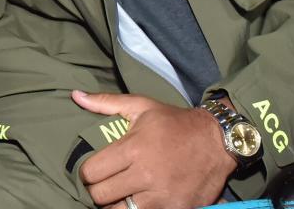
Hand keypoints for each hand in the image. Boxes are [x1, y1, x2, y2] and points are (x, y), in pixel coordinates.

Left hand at [72, 91, 236, 208]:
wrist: (217, 140)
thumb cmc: (174, 122)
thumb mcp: (141, 106)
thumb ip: (106, 103)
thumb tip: (76, 96)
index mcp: (133, 148)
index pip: (92, 173)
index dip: (86, 174)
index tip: (92, 172)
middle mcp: (145, 174)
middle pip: (101, 196)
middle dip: (98, 191)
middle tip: (104, 185)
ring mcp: (162, 196)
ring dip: (116, 205)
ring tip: (120, 195)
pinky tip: (139, 200)